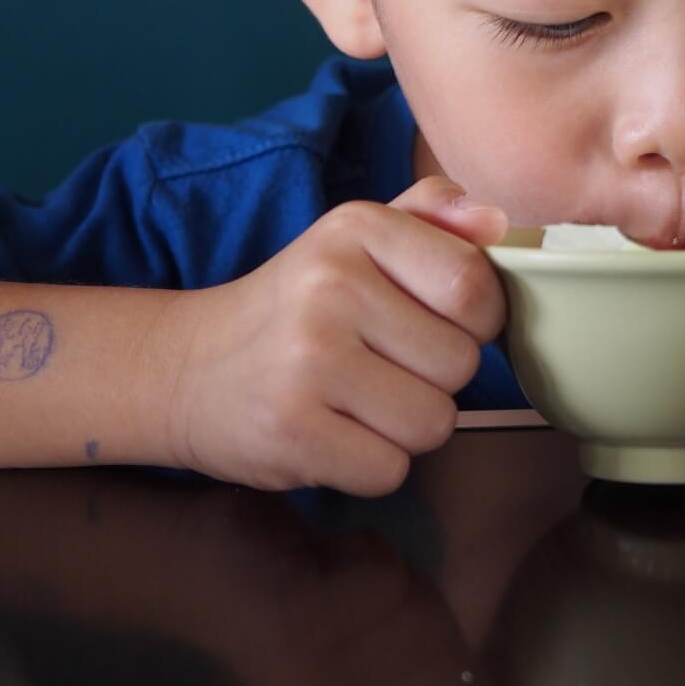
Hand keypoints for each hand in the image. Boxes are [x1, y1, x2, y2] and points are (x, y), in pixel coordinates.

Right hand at [167, 176, 508, 492]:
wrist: (186, 367)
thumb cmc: (297, 305)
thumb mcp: (354, 238)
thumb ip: (431, 215)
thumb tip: (498, 222)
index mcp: (356, 228)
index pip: (475, 287)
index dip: (475, 321)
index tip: (437, 323)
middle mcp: (331, 287)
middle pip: (461, 364)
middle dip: (436, 378)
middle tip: (381, 366)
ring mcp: (308, 362)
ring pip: (434, 423)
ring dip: (407, 427)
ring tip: (358, 402)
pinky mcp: (292, 431)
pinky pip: (391, 470)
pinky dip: (371, 465)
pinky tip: (334, 434)